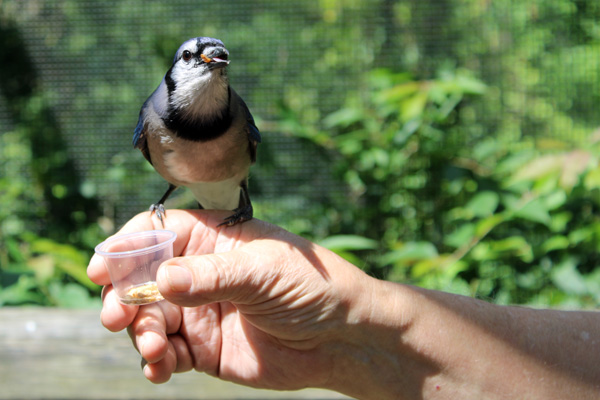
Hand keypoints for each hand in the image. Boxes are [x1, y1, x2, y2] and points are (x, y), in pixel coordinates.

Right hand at [87, 210, 371, 388]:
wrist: (340, 338)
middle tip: (118, 316)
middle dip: (122, 296)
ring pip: (147, 319)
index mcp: (213, 238)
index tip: (102, 268)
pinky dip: (155, 362)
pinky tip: (160, 368)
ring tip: (153, 346)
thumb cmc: (310, 287)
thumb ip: (211, 275)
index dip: (124, 247)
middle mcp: (199, 272)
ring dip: (139, 333)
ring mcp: (198, 311)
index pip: (155, 232)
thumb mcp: (263, 270)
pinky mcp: (203, 348)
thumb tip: (159, 278)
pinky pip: (165, 354)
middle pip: (140, 278)